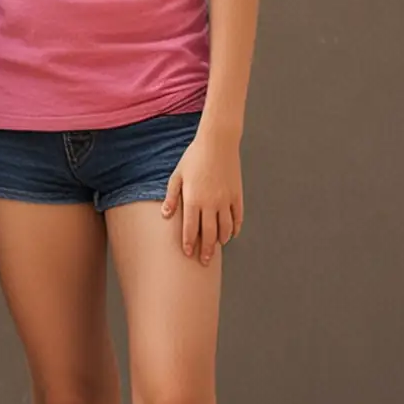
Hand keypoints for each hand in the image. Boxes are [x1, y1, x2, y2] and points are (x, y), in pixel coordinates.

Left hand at [161, 130, 242, 263]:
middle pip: (208, 233)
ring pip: (225, 228)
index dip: (188, 243)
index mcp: (193, 199)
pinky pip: (237, 217)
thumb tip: (165, 215)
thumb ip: (172, 197)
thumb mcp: (177, 175)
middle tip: (204, 261)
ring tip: (216, 247)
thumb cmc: (194, 157)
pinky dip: (235, 228)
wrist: (218, 142)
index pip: (189, 228)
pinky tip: (231, 234)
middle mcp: (210, 203)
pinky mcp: (237, 195)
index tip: (188, 253)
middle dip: (206, 249)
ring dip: (221, 240)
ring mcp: (226, 200)